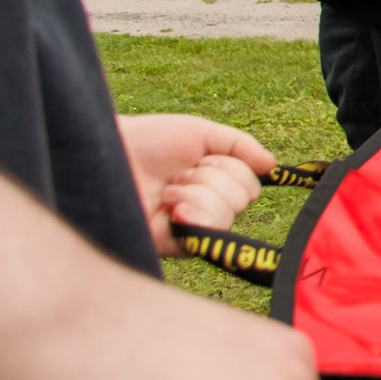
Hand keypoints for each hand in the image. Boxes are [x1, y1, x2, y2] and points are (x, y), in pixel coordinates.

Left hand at [117, 115, 273, 257]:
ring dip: (194, 193)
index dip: (229, 168)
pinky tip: (172, 209)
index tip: (197, 159)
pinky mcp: (172, 245)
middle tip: (177, 175)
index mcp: (216, 184)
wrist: (108, 152)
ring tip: (165, 190)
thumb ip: (239, 146)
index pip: (250, 186)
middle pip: (242, 201)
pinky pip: (204, 234)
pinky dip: (193, 216)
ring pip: (225, 215)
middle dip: (210, 178)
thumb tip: (272, 166)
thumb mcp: (201, 134)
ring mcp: (190, 228)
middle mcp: (207, 208)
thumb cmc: (148, 141)